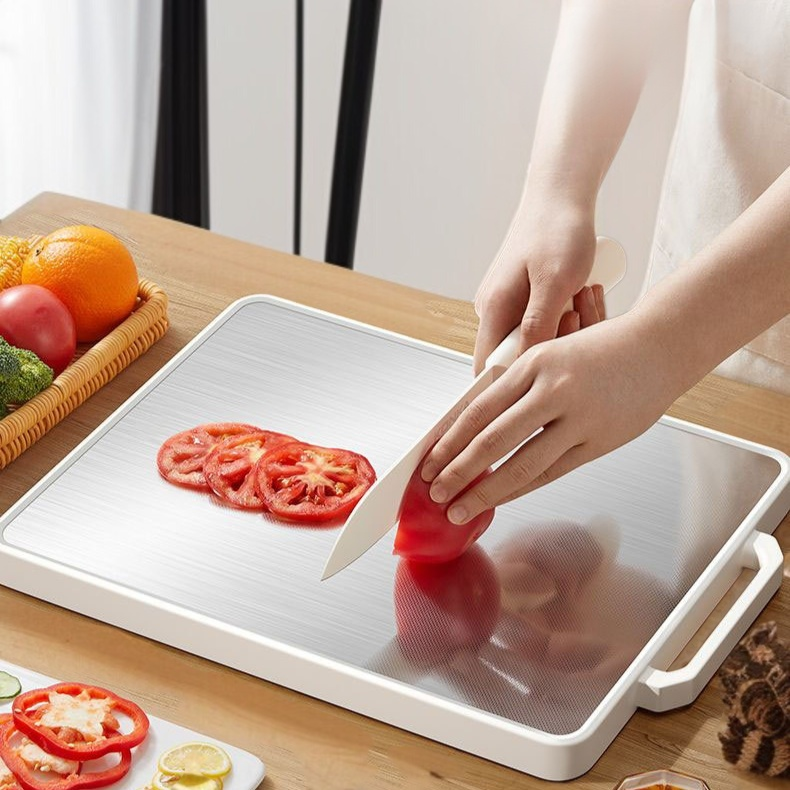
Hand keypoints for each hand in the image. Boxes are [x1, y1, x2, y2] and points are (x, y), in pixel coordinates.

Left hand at [421, 312, 677, 523]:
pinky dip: (521, 489)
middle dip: (457, 471)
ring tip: (461, 508)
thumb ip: (516, 386)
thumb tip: (472, 423)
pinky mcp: (599, 441)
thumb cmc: (602, 349)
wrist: (660, 347)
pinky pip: (551, 472)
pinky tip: (501, 499)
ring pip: (520, 464)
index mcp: (532, 364)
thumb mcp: (550, 353)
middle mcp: (552, 389)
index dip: (448, 441)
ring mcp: (578, 418)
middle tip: (435, 492)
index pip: (477, 409)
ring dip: (485, 491)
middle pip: (491, 439)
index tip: (429, 462)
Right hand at [473, 204, 599, 373]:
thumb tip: (526, 365)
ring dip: (558, 331)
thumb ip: (538, 325)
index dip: (512, 380)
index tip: (544, 373)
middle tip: (575, 318)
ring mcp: (505, 303)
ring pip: (529, 339)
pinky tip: (575, 297)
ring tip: (578, 299)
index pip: (488, 368)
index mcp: (493, 309)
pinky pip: (538, 322)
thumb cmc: (558, 230)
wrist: (559, 196)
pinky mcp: (520, 297)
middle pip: (513, 356)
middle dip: (548, 349)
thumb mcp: (555, 281)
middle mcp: (492, 310)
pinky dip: (560, 317)